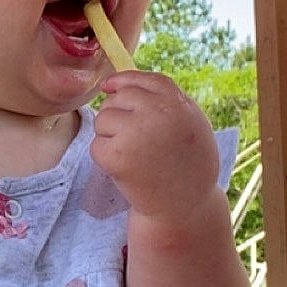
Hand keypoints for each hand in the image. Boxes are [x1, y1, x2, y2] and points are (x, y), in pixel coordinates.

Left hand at [91, 70, 219, 222]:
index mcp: (175, 102)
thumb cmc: (189, 163)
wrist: (186, 206)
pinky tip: (126, 169)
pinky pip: (96, 145)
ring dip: (110, 136)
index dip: (122, 81)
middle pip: (117, 99)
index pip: (140, 80)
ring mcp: (135, 134)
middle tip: (136, 141)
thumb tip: (117, 83)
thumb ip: (164, 100)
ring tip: (134, 155)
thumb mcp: (190, 121)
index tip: (109, 86)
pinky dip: (105, 158)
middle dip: (118, 115)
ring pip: (102, 120)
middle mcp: (156, 113)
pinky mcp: (116, 157)